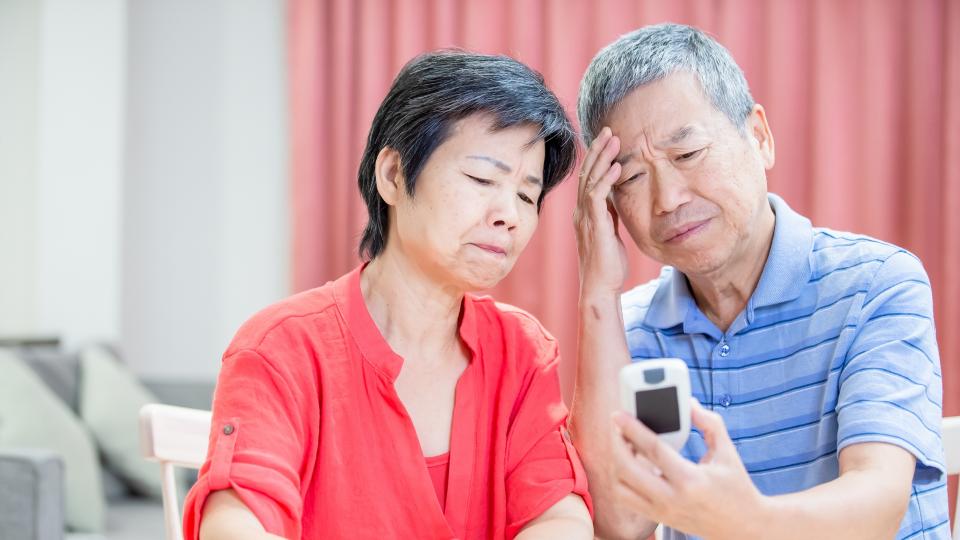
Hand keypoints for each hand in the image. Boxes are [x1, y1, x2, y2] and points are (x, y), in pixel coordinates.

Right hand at [573, 127, 628, 297]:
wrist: (600, 287)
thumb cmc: (607, 264)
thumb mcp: (610, 232)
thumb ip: (609, 213)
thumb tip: (614, 197)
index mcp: (584, 213)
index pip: (588, 178)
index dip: (595, 157)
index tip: (606, 140)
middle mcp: (580, 212)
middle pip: (586, 173)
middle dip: (597, 149)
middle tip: (607, 129)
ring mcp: (585, 218)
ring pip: (591, 180)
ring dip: (602, 158)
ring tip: (613, 139)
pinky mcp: (595, 225)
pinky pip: (597, 196)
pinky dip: (607, 179)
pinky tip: (617, 166)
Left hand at [610, 400, 765, 539]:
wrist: (744, 527)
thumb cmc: (736, 487)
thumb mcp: (727, 452)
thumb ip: (709, 423)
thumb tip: (689, 403)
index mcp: (690, 480)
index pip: (653, 449)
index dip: (632, 428)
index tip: (618, 414)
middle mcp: (672, 498)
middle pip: (627, 469)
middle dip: (616, 444)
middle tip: (617, 427)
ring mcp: (662, 511)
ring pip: (620, 487)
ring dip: (616, 464)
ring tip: (624, 446)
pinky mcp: (658, 519)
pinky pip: (626, 499)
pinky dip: (621, 481)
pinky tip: (630, 465)